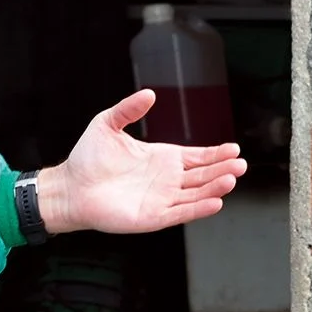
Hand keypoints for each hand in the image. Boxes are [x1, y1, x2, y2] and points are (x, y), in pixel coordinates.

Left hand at [36, 89, 246, 234]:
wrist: (70, 186)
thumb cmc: (88, 157)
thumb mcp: (108, 123)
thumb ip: (129, 109)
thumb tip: (149, 94)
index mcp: (162, 158)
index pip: (198, 157)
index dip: (216, 154)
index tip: (234, 149)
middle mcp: (167, 180)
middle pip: (203, 175)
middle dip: (223, 170)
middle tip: (241, 164)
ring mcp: (162, 199)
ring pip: (197, 194)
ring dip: (215, 188)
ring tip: (232, 179)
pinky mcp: (153, 217)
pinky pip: (181, 213)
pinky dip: (199, 208)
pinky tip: (215, 202)